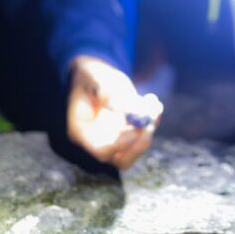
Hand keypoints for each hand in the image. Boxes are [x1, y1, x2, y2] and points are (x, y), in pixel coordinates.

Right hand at [66, 55, 160, 169]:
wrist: (98, 76)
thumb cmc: (93, 75)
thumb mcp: (97, 78)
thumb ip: (109, 93)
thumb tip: (128, 110)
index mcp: (81, 130)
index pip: (100, 150)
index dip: (119, 145)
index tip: (135, 130)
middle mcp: (97, 141)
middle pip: (120, 159)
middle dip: (138, 145)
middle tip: (150, 125)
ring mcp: (113, 141)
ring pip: (135, 148)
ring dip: (148, 129)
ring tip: (153, 103)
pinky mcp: (128, 136)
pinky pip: (144, 136)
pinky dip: (152, 122)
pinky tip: (154, 103)